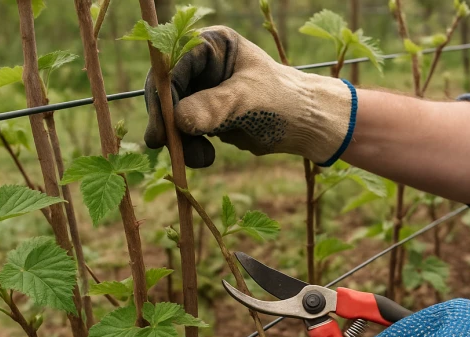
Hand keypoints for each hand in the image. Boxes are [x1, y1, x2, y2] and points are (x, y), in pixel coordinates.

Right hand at [144, 26, 356, 167]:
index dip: (163, 95)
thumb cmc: (284, 100)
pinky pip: (184, 131)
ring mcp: (201, 90)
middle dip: (167, 120)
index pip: (173, 65)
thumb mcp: (250, 100)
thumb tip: (179, 119)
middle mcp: (201, 64)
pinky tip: (204, 157)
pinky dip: (189, 147)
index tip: (164, 126)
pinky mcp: (204, 114)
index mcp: (212, 44)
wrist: (305, 125)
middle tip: (164, 146)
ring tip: (201, 159)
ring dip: (179, 140)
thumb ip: (216, 106)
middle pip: (166, 90)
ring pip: (172, 115)